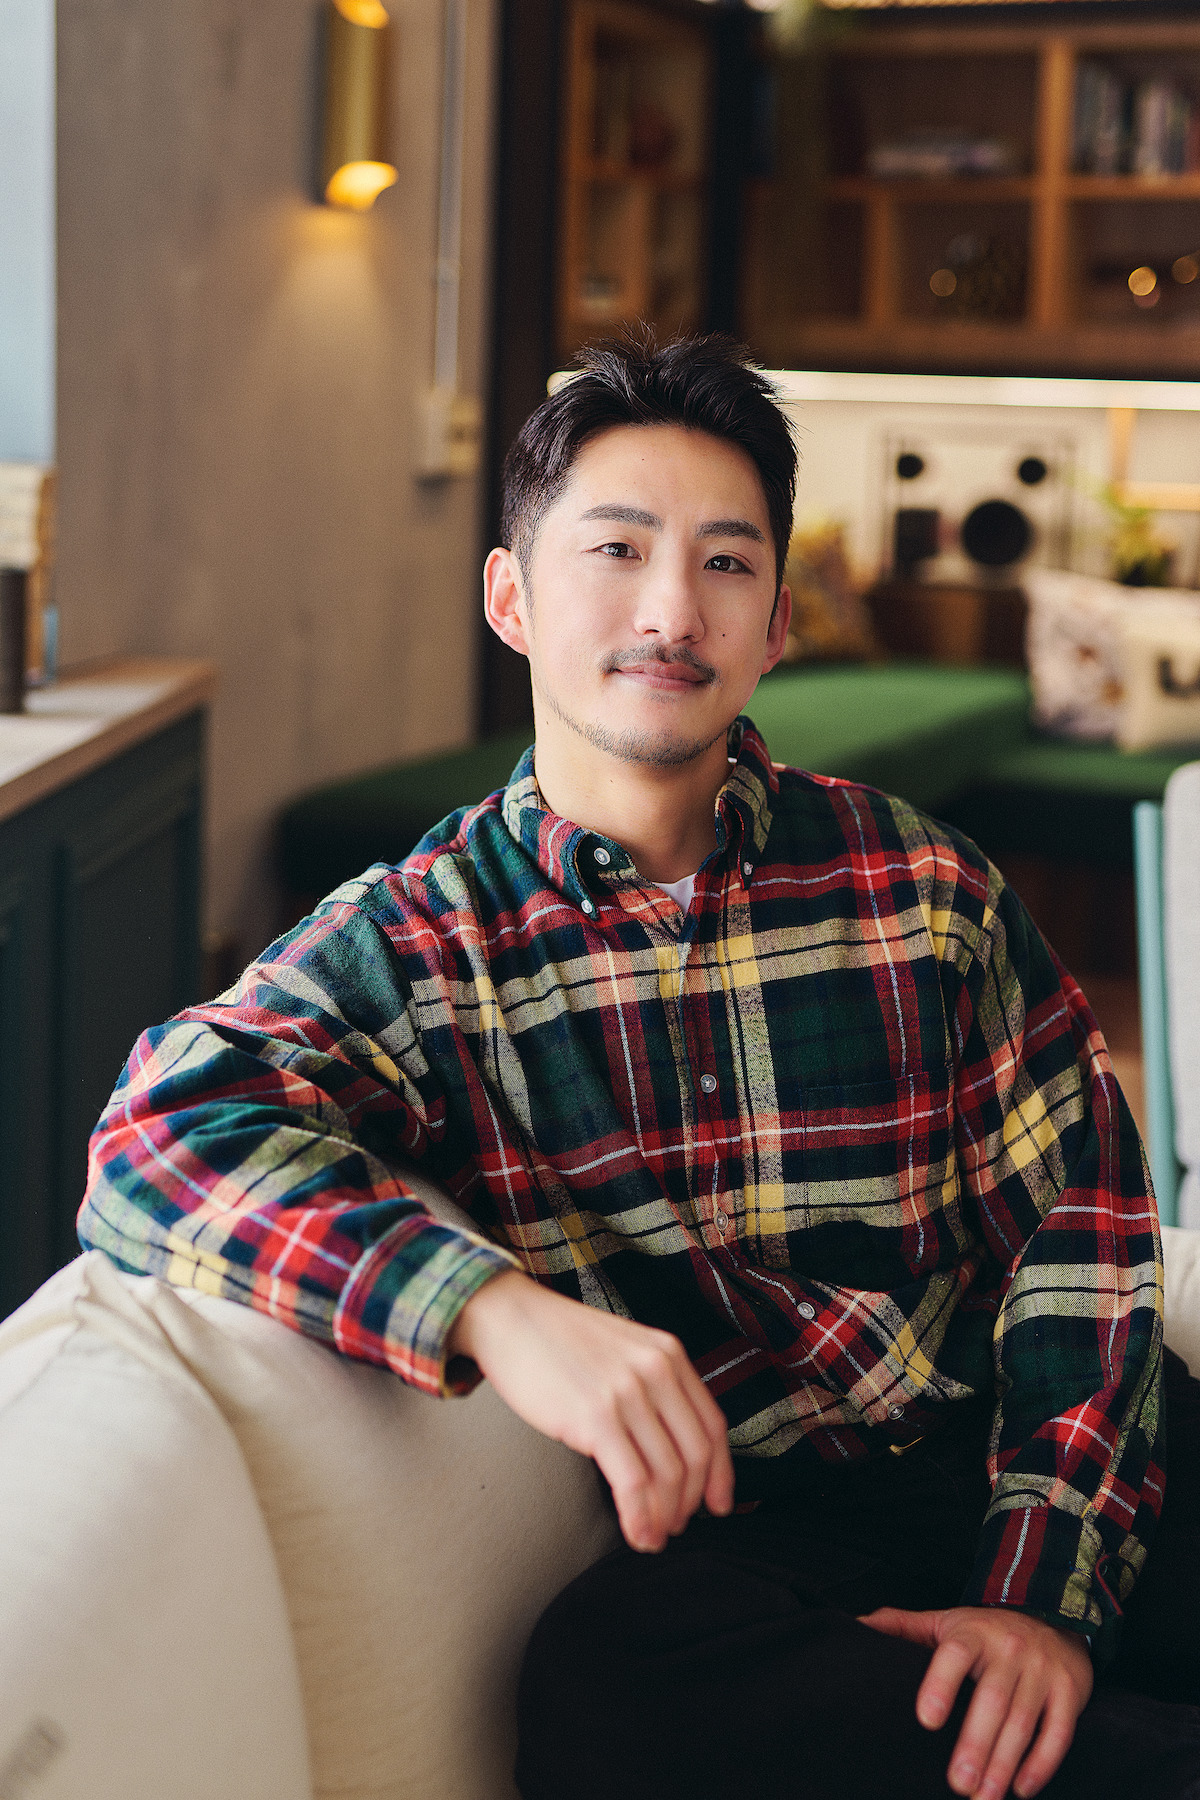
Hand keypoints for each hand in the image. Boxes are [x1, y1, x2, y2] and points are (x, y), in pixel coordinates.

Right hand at [447, 1270, 733, 1551]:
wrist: (509, 1318)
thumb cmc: (559, 1341)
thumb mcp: (623, 1349)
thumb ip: (652, 1384)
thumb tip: (671, 1446)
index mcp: (668, 1354)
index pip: (713, 1425)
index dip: (721, 1474)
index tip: (718, 1505)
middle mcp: (656, 1371)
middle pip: (695, 1455)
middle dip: (690, 1502)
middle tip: (676, 1526)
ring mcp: (627, 1393)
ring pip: (667, 1474)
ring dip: (664, 1518)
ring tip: (653, 1537)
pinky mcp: (595, 1417)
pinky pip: (633, 1481)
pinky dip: (640, 1517)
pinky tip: (636, 1534)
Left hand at [858, 1604, 1092, 1798]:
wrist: (1053, 1615)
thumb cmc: (985, 1630)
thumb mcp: (945, 1621)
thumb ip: (903, 1626)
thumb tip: (854, 1624)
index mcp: (973, 1633)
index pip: (953, 1656)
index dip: (940, 1685)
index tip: (926, 1720)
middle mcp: (1009, 1649)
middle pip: (991, 1699)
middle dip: (975, 1743)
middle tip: (957, 1784)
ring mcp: (1042, 1670)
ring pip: (1024, 1721)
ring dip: (1004, 1763)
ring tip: (984, 1797)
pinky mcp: (1070, 1691)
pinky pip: (1059, 1731)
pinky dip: (1042, 1763)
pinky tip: (1022, 1789)